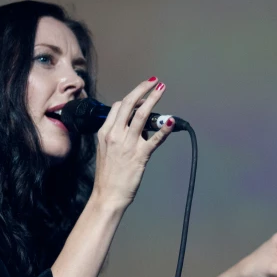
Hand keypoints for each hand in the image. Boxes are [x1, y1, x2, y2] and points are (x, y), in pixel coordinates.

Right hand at [89, 77, 173, 209]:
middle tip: (153, 82)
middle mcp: (116, 135)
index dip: (131, 98)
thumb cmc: (108, 174)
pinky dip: (164, 129)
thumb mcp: (105, 149)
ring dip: (153, 99)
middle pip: (129, 104)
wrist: (107, 194)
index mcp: (105, 132)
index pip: (118, 107)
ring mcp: (128, 144)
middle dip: (142, 89)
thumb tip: (131, 125)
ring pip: (142, 115)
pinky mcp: (140, 155)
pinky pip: (155, 139)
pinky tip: (171, 121)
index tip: (141, 95)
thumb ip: (115, 135)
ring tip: (161, 89)